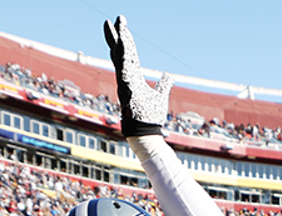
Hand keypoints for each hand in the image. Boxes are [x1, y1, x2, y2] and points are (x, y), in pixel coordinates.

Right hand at [102, 16, 170, 136]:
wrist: (145, 132)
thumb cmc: (150, 116)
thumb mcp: (160, 96)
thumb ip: (164, 84)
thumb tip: (168, 76)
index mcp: (132, 77)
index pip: (128, 54)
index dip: (124, 40)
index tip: (120, 25)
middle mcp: (125, 78)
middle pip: (119, 52)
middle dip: (117, 35)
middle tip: (113, 18)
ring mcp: (124, 83)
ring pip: (121, 58)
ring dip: (120, 42)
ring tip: (118, 26)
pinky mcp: (127, 89)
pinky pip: (124, 70)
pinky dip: (124, 58)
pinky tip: (123, 46)